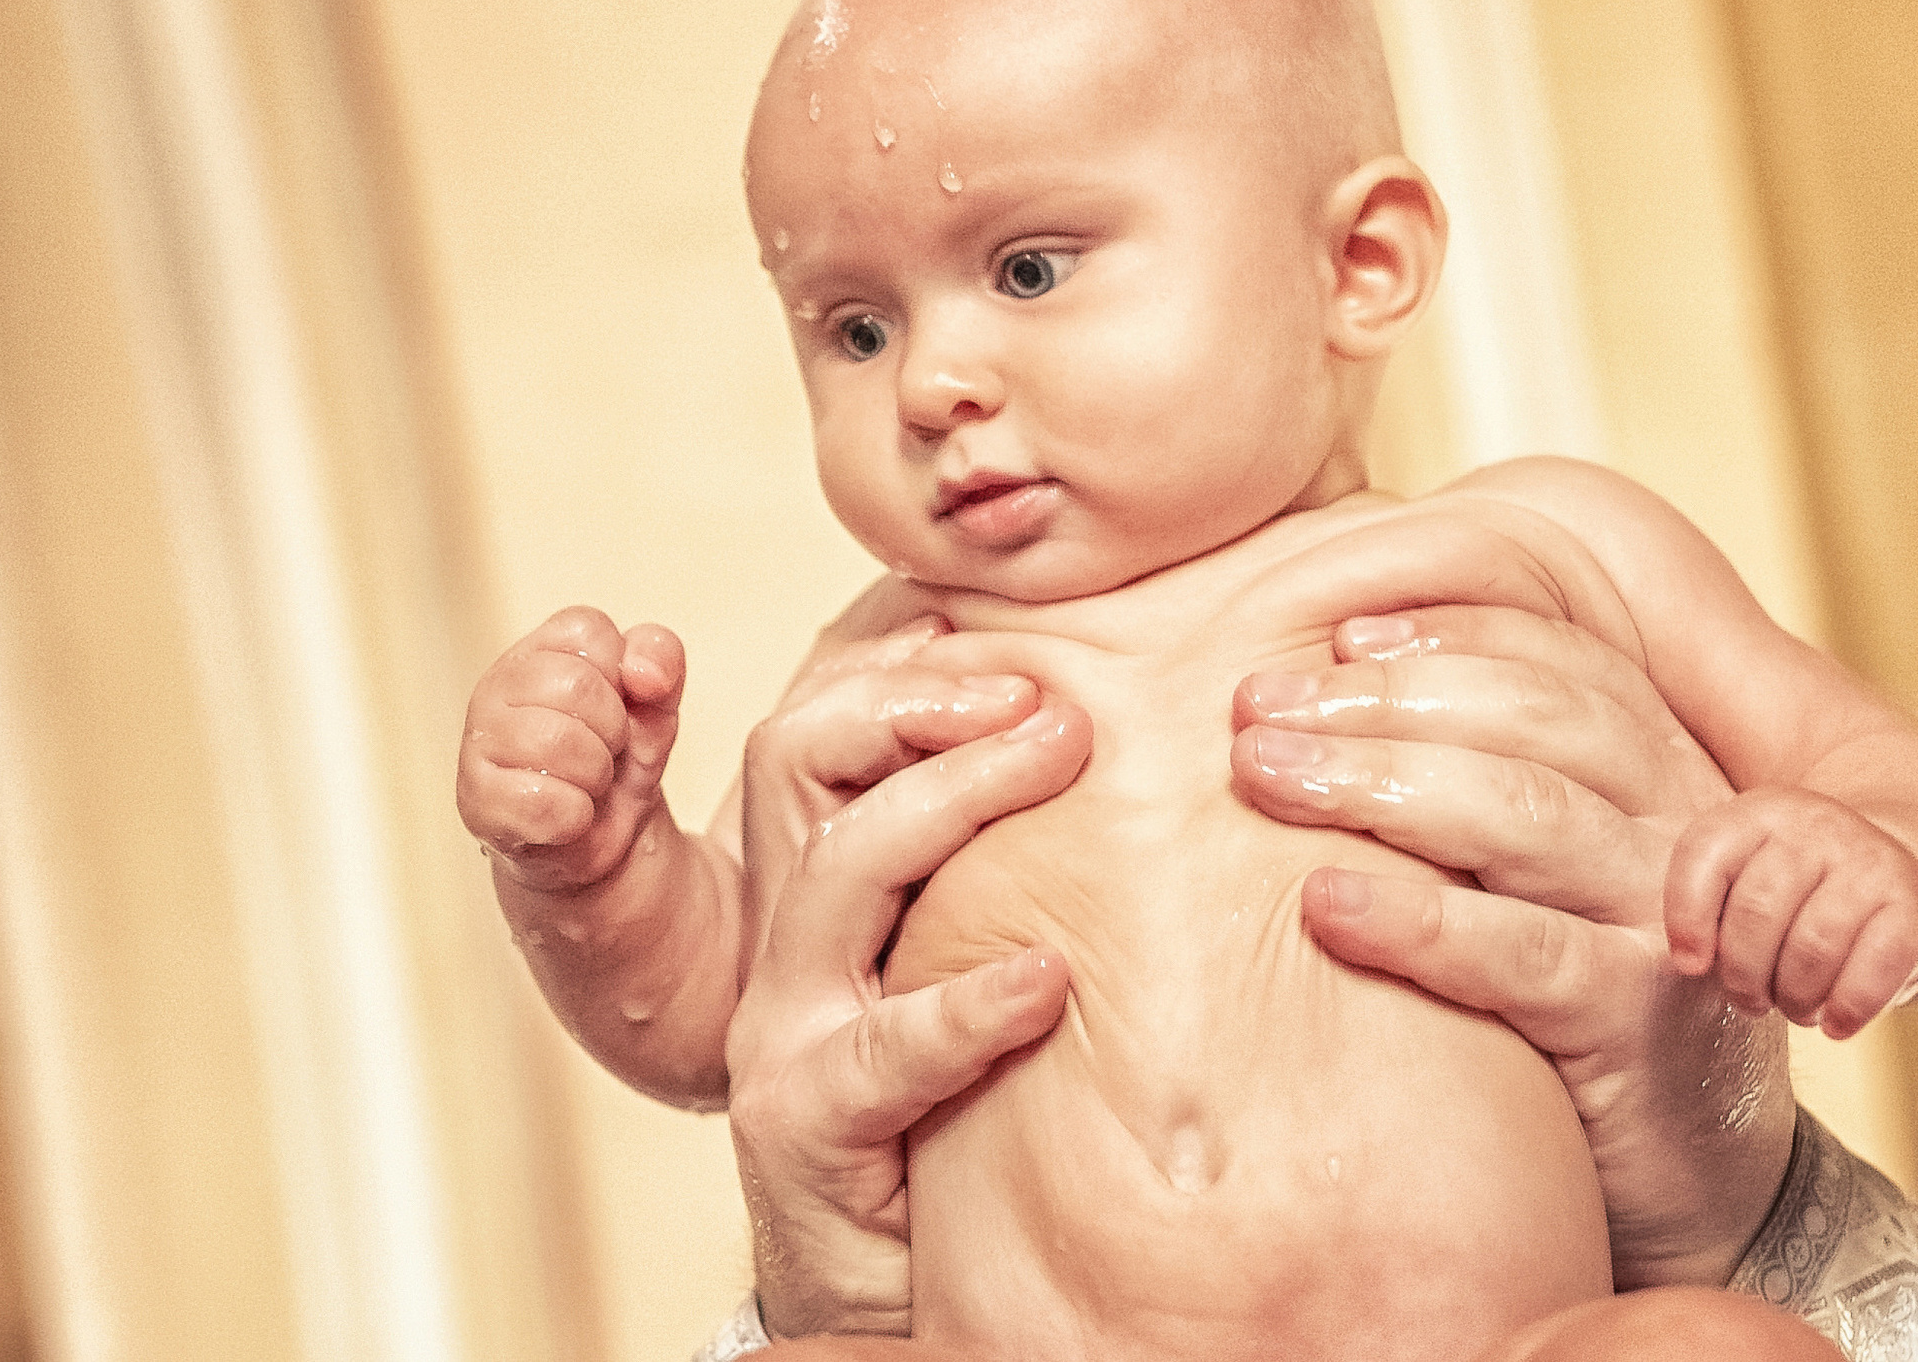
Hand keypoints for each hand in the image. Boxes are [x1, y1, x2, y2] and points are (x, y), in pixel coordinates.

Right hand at [457, 605, 684, 895]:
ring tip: (587, 783)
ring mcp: (479, 743)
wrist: (611, 843)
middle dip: (613, 730)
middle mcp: (497, 686)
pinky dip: (575, 817)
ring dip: (596, 775)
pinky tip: (568, 816)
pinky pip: (542, 802)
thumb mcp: (657, 701)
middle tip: (604, 751)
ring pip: (557, 742)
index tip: (620, 704)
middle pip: (576, 686)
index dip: (622, 674)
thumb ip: (661, 660)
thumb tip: (644, 674)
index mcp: (540, 650)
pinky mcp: (476, 801)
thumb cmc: (622, 759)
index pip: (587, 629)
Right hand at [728, 637, 1090, 1337]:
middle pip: (804, 759)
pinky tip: (1044, 982)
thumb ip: (1016, 866)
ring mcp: (787, 1027)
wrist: (885, 1285)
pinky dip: (966, 1011)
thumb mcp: (975, 958)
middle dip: (925, 701)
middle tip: (1054, 690)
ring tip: (1057, 753)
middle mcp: (792, 937)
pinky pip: (881, 1052)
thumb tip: (1130, 738)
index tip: (1024, 632)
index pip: (832, 724)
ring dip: (948, 796)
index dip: (910, 660)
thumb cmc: (962, 1107)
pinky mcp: (805, 1124)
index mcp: (829, 881)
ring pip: (836, 869)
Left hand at [1230, 606, 1795, 1290]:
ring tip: (1264, 773)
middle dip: (1383, 699)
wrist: (1691, 1170)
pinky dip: (1418, 922)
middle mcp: (1676, 822)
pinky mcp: (1643, 1023)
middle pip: (1532, 719)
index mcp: (1656, 764)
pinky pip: (1524, 953)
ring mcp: (1666, 920)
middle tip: (1256, 708)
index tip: (1334, 635)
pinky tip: (1324, 907)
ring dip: (1381, 782)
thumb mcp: (1540, 874)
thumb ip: (1473, 783)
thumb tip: (1313, 697)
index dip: (1446, 635)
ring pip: (1526, 812)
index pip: (1557, 662)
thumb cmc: (1574, 997)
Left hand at [1665, 786, 1917, 1038]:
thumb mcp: (1750, 872)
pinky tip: (1835, 1025)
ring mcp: (1870, 863)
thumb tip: (1689, 962)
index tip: (1691, 965)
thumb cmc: (1804, 892)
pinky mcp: (1915, 908)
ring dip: (1794, 998)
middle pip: (1756, 912)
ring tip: (1795, 1008)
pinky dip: (1846, 1009)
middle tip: (1751, 1000)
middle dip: (1743, 975)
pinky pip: (1871, 972)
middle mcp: (1816, 827)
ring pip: (1812, 948)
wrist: (1907, 878)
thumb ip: (1708, 903)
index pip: (1704, 854)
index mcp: (1760, 813)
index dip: (1687, 918)